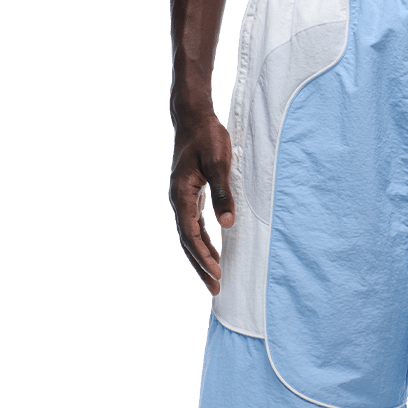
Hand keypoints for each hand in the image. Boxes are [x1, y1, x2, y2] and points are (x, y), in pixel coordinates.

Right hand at [169, 108, 234, 293]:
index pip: (190, 233)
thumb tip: (228, 223)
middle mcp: (178, 200)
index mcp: (181, 194)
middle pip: (187, 241)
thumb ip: (223, 192)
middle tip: (216, 288)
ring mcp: (182, 199)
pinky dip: (203, 242)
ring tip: (215, 278)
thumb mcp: (219, 163)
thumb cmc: (207, 137)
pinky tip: (213, 252)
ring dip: (201, 257)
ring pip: (189, 236)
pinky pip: (194, 226)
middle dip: (200, 265)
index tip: (217, 272)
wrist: (194, 119)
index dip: (203, 254)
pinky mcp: (189, 197)